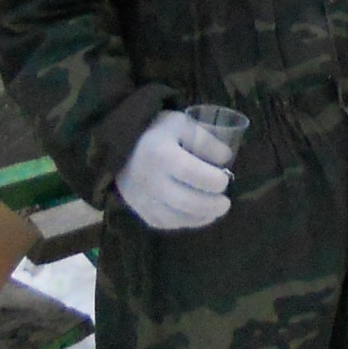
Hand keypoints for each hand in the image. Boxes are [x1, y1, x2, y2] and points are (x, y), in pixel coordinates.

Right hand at [114, 110, 231, 231]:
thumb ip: (205, 140)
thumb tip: (225, 159)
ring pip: (175, 217)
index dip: (212, 179)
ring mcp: (142, 199)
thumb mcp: (182, 125)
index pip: (189, 172)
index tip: (225, 180)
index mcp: (160, 154)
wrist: (122, 147)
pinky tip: (199, 214)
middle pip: (184, 201)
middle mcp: (149, 180)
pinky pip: (166, 223)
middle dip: (210, 205)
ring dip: (200, 216)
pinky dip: (186, 222)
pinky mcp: (140, 211)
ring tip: (216, 209)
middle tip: (225, 202)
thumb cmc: (158, 133)